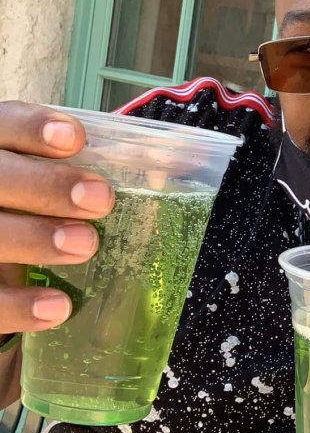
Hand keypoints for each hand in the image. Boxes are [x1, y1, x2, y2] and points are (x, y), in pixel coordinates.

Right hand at [0, 102, 114, 335]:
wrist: (1, 260)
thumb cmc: (34, 208)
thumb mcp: (49, 178)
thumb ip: (86, 168)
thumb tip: (170, 163)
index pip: (4, 125)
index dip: (33, 129)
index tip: (74, 139)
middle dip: (47, 186)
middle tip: (102, 199)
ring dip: (36, 239)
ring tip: (86, 245)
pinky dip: (19, 305)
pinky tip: (58, 307)